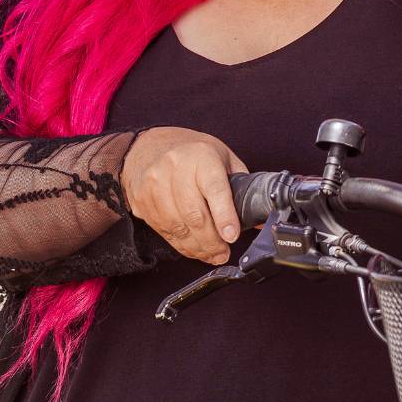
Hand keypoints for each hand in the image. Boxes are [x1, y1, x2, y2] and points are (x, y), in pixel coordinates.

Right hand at [122, 126, 247, 261]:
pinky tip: (193, 248)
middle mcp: (176, 167)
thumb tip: (258, 218)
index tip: (231, 236)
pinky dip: (181, 245)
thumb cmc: (192, 154)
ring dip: (198, 248)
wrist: (149, 147)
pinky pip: (164, 231)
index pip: (214, 188)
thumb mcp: (222, 158)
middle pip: (195, 215)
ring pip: (179, 227)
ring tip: (211, 254)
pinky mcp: (143, 199)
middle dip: (213, 241)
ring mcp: (155, 184)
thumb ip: (241, 186)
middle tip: (223, 253)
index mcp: (202, 156)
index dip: (224, 216)